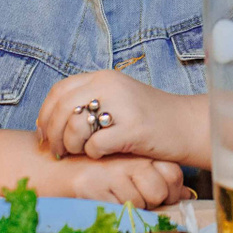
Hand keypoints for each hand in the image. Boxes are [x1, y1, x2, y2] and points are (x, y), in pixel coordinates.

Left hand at [36, 70, 204, 165]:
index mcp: (104, 77)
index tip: (44, 133)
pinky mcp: (134, 129)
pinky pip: (96, 145)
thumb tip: (50, 118)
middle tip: (56, 151)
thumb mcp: (118, 98)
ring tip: (77, 153)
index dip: (45, 114)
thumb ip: (89, 100)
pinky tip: (102, 155)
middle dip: (52, 133)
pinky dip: (93, 154)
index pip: (59, 90)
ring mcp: (123, 107)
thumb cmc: (150, 118)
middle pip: (62, 108)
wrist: (188, 125)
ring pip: (75, 127)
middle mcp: (111, 86)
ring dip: (70, 145)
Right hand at [58, 155, 186, 207]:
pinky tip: (99, 197)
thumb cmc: (94, 170)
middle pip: (160, 192)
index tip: (161, 195)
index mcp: (140, 150)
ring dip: (129, 208)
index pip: (174, 175)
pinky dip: (110, 209)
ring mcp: (111, 171)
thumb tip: (187, 196)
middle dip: (151, 203)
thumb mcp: (128, 168)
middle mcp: (129, 157)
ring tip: (111, 194)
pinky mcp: (92, 185)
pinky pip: (115, 209)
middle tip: (132, 195)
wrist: (51, 166)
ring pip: (139, 204)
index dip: (172, 191)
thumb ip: (157, 178)